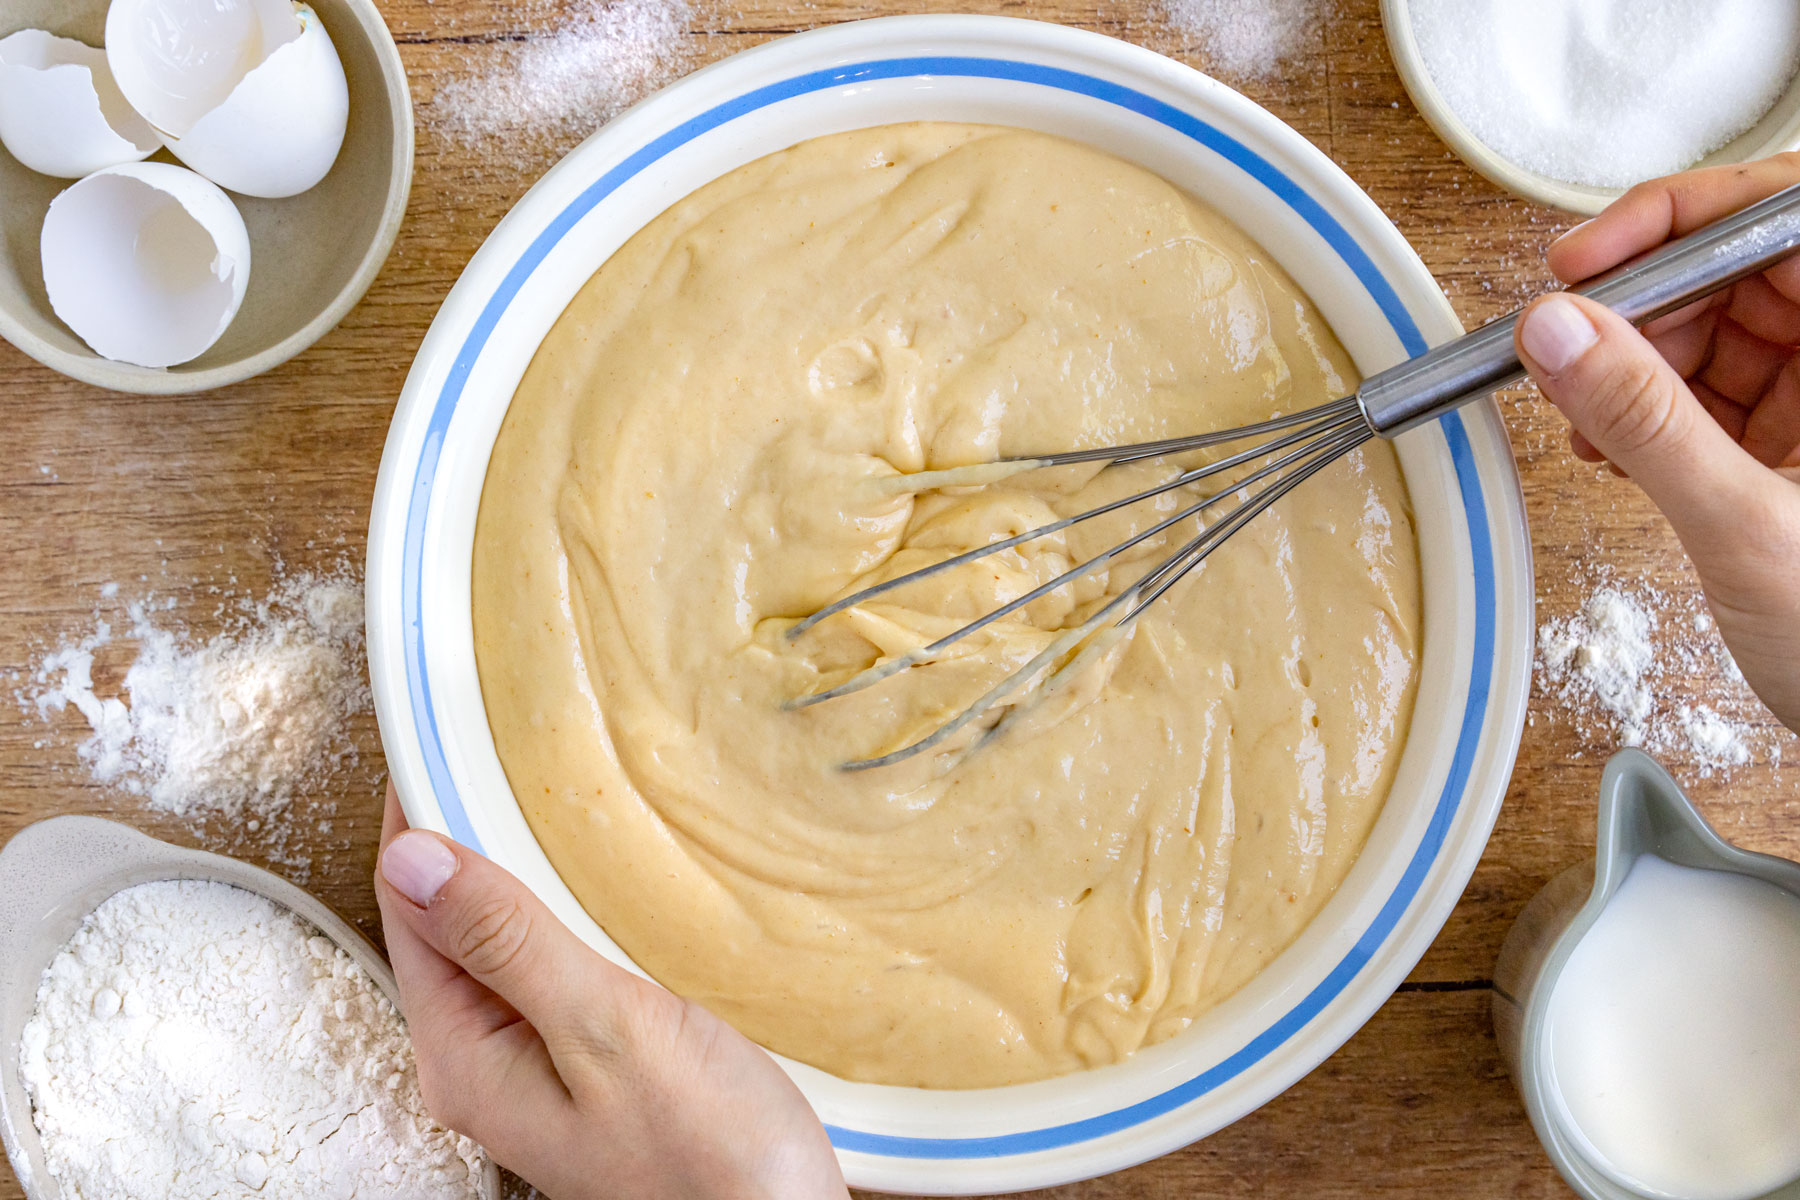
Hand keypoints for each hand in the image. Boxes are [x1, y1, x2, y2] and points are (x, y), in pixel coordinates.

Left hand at [373, 784, 849, 1199]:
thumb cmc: (710, 1152)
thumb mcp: (606, 1030)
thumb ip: (511, 944)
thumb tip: (414, 855)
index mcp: (466, 1057)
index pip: (409, 908)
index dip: (416, 820)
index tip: (437, 739)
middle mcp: (485, 1065)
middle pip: (445, 924)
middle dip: (459, 835)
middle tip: (491, 745)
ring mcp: (536, 1068)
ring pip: (499, 942)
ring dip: (512, 868)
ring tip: (539, 790)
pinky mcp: (590, 1065)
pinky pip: (548, 966)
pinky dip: (559, 908)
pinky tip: (596, 880)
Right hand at [1514, 154, 1799, 732]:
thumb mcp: (1745, 527)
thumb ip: (1645, 420)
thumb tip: (1558, 331)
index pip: (1786, 214)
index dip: (1685, 216)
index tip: (1588, 260)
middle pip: (1744, 268)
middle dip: (1644, 302)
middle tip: (1566, 347)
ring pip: (1721, 328)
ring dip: (1636, 362)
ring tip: (1583, 414)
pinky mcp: (1798, 446)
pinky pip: (1714, 392)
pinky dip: (1651, 411)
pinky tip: (1610, 446)